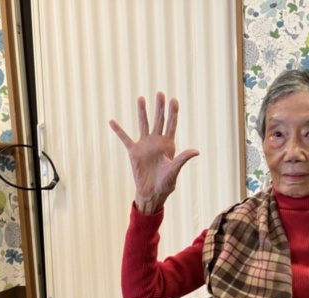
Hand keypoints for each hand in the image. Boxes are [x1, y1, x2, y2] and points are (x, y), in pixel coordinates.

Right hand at [109, 93, 198, 214]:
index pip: (171, 125)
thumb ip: (183, 159)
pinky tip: (112, 121)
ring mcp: (145, 145)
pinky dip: (119, 130)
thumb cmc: (166, 183)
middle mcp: (157, 142)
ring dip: (143, 112)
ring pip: (144, 125)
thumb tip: (196, 151)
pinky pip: (125, 138)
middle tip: (160, 93)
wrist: (152, 193)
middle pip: (159, 121)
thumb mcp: (175, 170)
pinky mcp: (134, 152)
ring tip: (141, 98)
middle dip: (160, 108)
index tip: (174, 100)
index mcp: (168, 145)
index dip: (173, 113)